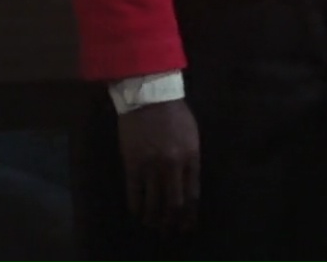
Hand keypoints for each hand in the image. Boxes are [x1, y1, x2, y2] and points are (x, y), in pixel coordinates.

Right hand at [118, 99, 199, 233]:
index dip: (190, 214)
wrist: (149, 95)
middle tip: (170, 230)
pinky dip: (136, 206)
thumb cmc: (174, 112)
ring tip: (153, 224)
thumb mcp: (192, 135)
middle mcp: (173, 165)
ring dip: (154, 218)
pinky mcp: (133, 164)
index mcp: (191, 157)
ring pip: (154, 202)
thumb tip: (189, 183)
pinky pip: (134, 192)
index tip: (187, 225)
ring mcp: (152, 166)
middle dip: (173, 221)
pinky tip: (137, 212)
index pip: (193, 194)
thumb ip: (191, 159)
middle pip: (174, 203)